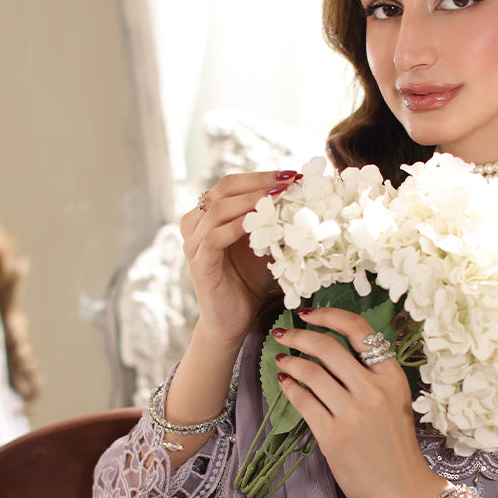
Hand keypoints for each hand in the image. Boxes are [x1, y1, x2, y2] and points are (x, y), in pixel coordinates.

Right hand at [179, 170, 299, 347]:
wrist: (232, 321)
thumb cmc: (249, 283)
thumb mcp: (264, 245)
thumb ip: (273, 222)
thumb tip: (303, 197)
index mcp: (209, 216)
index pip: (232, 184)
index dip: (261, 176)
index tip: (292, 175)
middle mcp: (196, 225)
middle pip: (224, 190)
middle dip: (260, 182)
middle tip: (290, 181)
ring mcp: (194, 244)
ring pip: (218, 209)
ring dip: (251, 200)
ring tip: (279, 197)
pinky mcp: (199, 264)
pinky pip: (214, 237)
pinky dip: (236, 226)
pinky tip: (258, 222)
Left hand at [273, 305, 447, 497]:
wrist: (404, 490)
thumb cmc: (397, 446)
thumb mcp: (395, 402)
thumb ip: (372, 376)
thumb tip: (335, 349)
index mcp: (392, 376)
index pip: (358, 330)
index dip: (329, 315)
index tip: (308, 313)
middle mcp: (373, 390)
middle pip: (327, 347)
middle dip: (299, 336)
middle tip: (284, 334)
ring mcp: (352, 413)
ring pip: (311, 372)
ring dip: (290, 362)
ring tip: (281, 360)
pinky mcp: (333, 435)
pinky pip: (303, 401)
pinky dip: (289, 388)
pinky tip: (285, 384)